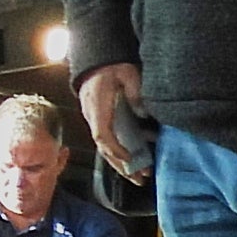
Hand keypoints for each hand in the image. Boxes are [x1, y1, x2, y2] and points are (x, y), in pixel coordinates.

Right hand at [79, 63, 150, 183]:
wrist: (96, 57)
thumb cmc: (111, 65)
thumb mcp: (127, 73)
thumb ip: (135, 92)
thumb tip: (143, 114)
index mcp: (97, 107)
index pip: (102, 135)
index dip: (116, 150)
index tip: (131, 161)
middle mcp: (93, 116)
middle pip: (103, 148)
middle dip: (121, 166)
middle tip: (140, 179)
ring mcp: (95, 118)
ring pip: (106, 147)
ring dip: (122, 163)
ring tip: (140, 175)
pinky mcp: (100, 118)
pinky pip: (109, 139)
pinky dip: (122, 152)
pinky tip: (138, 158)